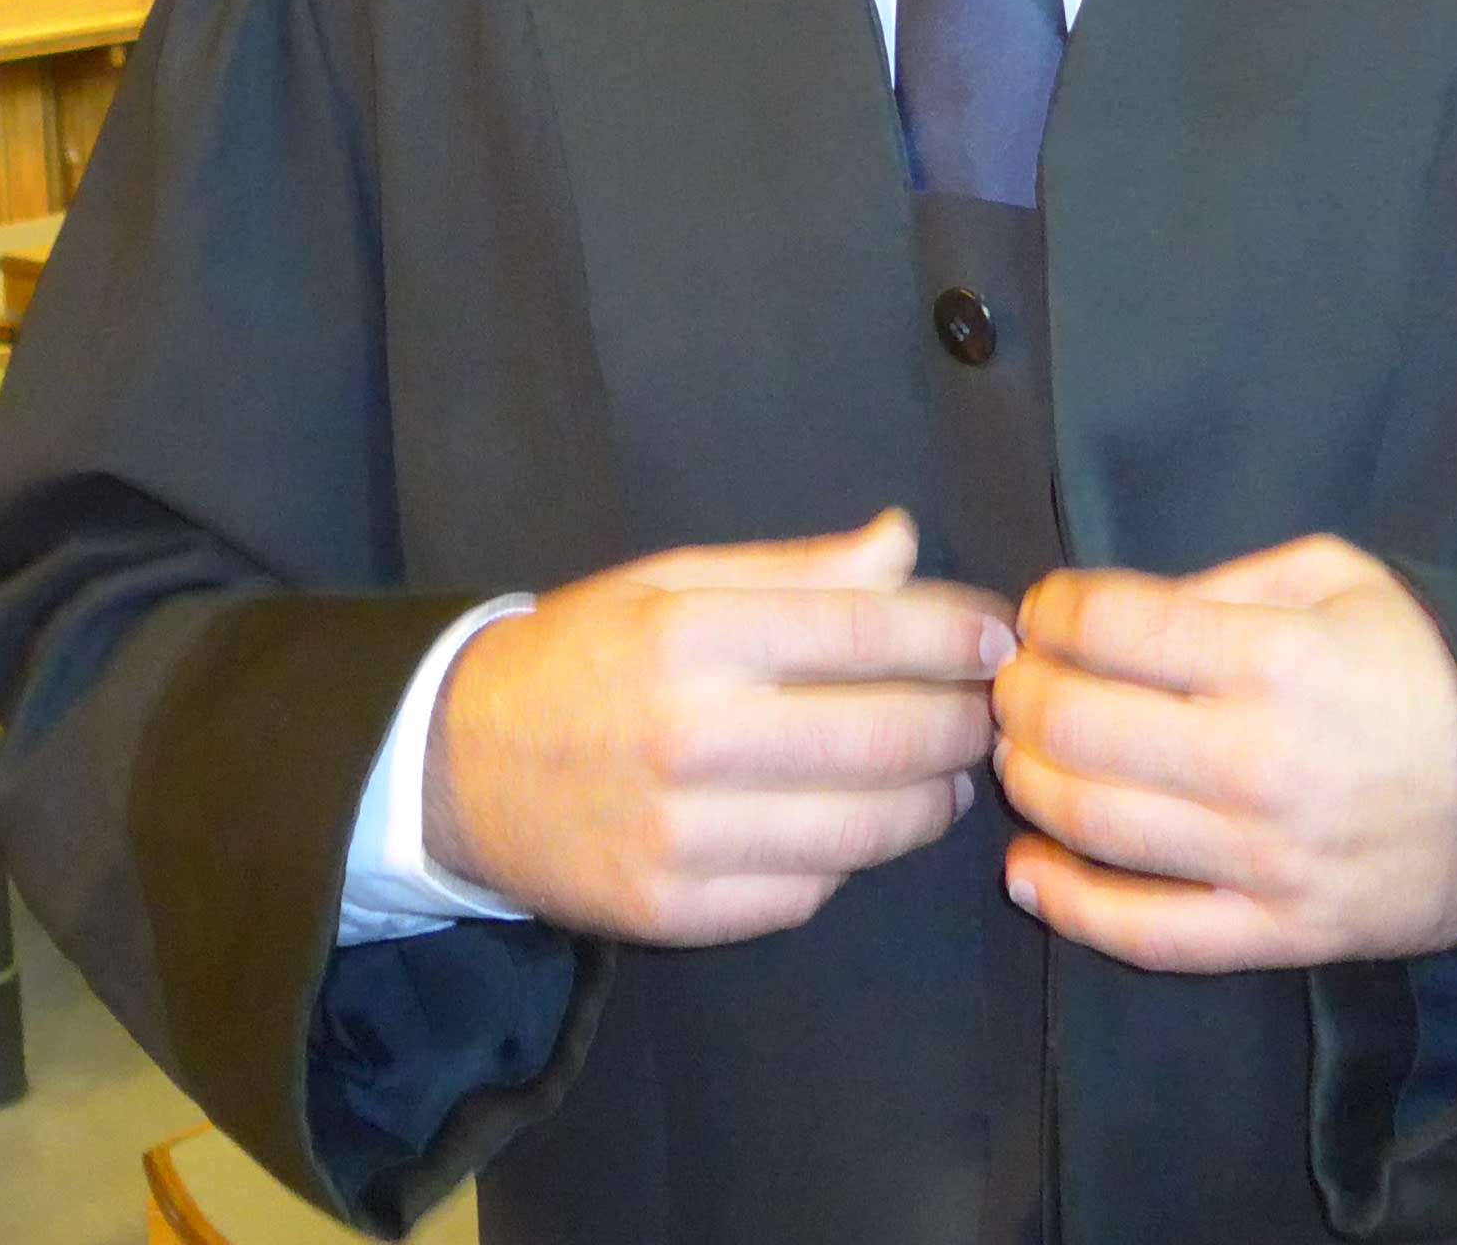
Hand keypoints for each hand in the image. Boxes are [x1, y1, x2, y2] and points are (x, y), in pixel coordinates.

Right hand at [428, 508, 1013, 946]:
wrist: (455, 767)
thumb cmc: (581, 657)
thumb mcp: (668, 583)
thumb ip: (792, 570)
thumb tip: (903, 543)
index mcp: (688, 635)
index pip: (864, 633)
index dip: (954, 634)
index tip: (1001, 635)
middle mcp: (689, 736)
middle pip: (883, 737)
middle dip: (964, 720)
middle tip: (993, 707)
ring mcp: (683, 836)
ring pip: (862, 829)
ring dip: (931, 798)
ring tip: (948, 769)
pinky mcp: (677, 913)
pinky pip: (810, 893)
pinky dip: (854, 857)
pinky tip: (861, 822)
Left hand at [994, 535, 1456, 973]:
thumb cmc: (1432, 669)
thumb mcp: (1342, 579)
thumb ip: (1225, 585)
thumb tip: (1116, 615)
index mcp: (1276, 658)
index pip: (1111, 626)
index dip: (1054, 609)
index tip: (1047, 610)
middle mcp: (1258, 760)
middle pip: (1077, 723)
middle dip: (1022, 691)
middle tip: (1019, 680)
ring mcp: (1266, 858)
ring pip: (1093, 823)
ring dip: (1028, 781)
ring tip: (1020, 754)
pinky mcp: (1281, 933)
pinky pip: (1150, 934)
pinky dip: (1071, 908)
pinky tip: (1027, 874)